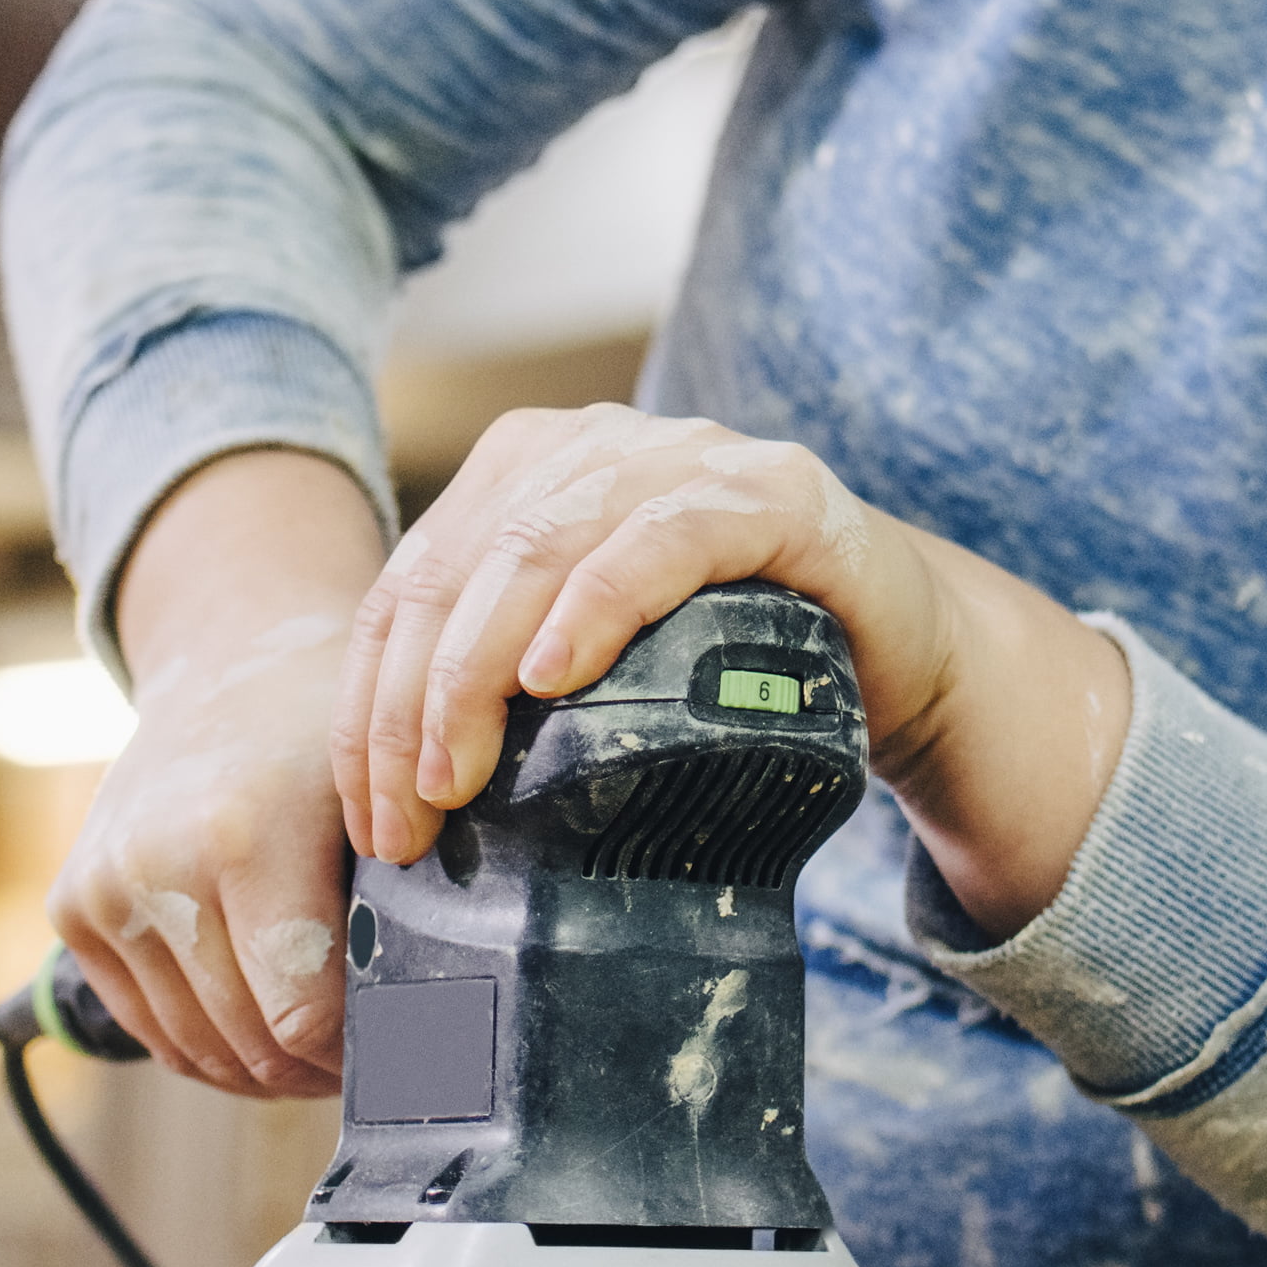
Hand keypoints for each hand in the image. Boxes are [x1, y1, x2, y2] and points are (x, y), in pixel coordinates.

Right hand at [49, 451, 382, 1100]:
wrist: (228, 664)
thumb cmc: (327, 731)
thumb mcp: (386, 792)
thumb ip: (412, 899)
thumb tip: (448, 1024)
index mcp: (244, 836)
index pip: (301, 1013)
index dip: (358, 1050)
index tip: (402, 1044)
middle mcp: (156, 865)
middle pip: (250, 1041)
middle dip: (317, 1067)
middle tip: (371, 1057)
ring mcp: (103, 889)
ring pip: (197, 1050)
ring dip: (263, 1069)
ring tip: (320, 1048)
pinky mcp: (73, 908)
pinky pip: (150, 1030)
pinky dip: (208, 1047)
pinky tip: (261, 1030)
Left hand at [334, 405, 1129, 927]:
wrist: (897, 646)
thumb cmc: (730, 667)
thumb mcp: (596, 676)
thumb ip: (501, 691)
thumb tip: (388, 812)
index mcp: (526, 471)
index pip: (411, 585)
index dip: (370, 704)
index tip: (370, 821)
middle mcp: (594, 444)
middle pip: (458, 567)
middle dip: (412, 705)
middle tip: (406, 822)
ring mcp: (684, 456)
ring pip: (539, 544)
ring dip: (479, 668)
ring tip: (457, 773)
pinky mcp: (771, 494)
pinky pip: (664, 536)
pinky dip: (599, 603)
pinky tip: (554, 673)